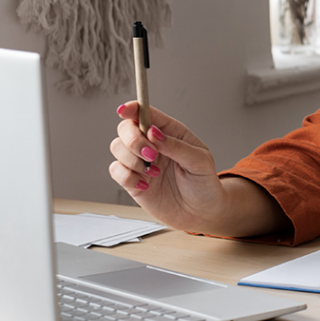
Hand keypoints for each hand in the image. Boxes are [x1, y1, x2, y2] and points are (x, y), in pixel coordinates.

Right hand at [109, 102, 226, 233]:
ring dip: (132, 159)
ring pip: (117, 147)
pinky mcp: (133, 180)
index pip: (146, 113)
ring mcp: (141, 162)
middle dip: (133, 140)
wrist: (201, 212)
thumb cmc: (204, 183)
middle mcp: (152, 144)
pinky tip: (146, 184)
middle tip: (152, 155)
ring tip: (154, 172)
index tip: (124, 111)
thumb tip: (154, 132)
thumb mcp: (199, 161)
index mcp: (170, 132)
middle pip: (125, 128)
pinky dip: (127, 177)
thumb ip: (176, 146)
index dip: (132, 108)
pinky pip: (116, 171)